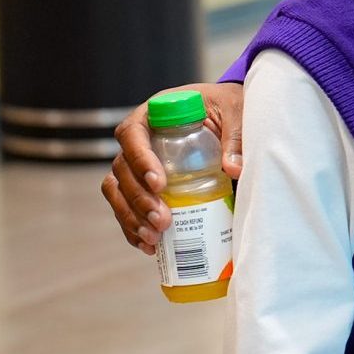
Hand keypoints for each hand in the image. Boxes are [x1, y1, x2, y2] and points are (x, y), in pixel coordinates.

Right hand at [99, 82, 243, 252]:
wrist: (225, 115)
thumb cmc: (226, 107)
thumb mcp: (236, 111)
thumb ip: (235, 136)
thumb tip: (234, 169)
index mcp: (153, 113)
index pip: (132, 134)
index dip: (140, 159)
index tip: (159, 184)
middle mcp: (138, 138)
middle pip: (122, 169)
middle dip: (138, 198)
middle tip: (162, 220)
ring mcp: (136, 162)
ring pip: (117, 191)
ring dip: (131, 217)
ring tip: (154, 237)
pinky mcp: (141, 183)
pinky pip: (125, 206)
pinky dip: (133, 227)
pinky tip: (150, 245)